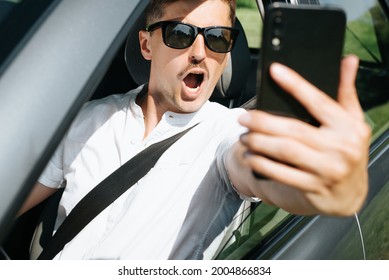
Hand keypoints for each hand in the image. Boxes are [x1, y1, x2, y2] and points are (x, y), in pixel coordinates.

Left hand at [237, 55, 370, 215]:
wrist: (349, 195)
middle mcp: (341, 148)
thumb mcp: (352, 121)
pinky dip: (261, 164)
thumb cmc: (347, 150)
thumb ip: (346, 92)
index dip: (295, 84)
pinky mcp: (313, 188)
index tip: (274, 70)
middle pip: (294, 129)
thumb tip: (348, 59)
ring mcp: (328, 170)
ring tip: (243, 136)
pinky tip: (250, 157)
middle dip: (262, 122)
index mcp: (350, 127)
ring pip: (284, 151)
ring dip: (258, 143)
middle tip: (243, 117)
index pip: (319, 101)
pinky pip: (281, 174)